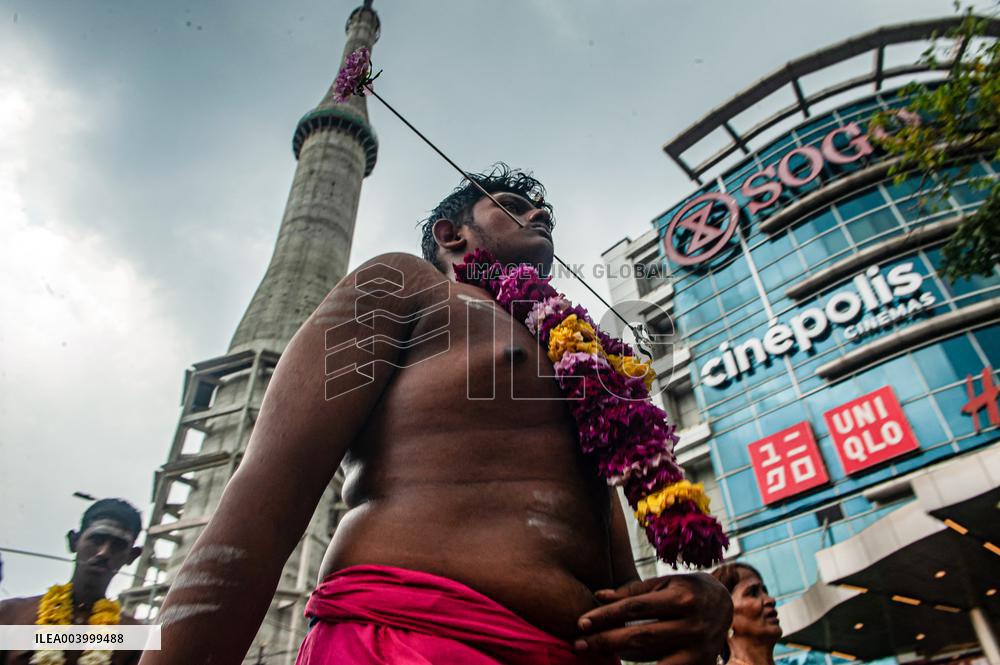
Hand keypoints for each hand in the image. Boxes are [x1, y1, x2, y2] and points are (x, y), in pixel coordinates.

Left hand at [574, 574, 732, 664]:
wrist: (726, 605)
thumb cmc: (686, 588)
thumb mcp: (664, 583)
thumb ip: (633, 591)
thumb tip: (598, 595)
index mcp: (683, 598)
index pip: (636, 608)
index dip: (607, 615)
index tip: (582, 623)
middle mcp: (693, 625)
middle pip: (640, 636)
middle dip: (606, 641)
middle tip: (579, 644)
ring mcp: (699, 649)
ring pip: (650, 657)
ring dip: (619, 656)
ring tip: (594, 652)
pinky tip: (622, 662)